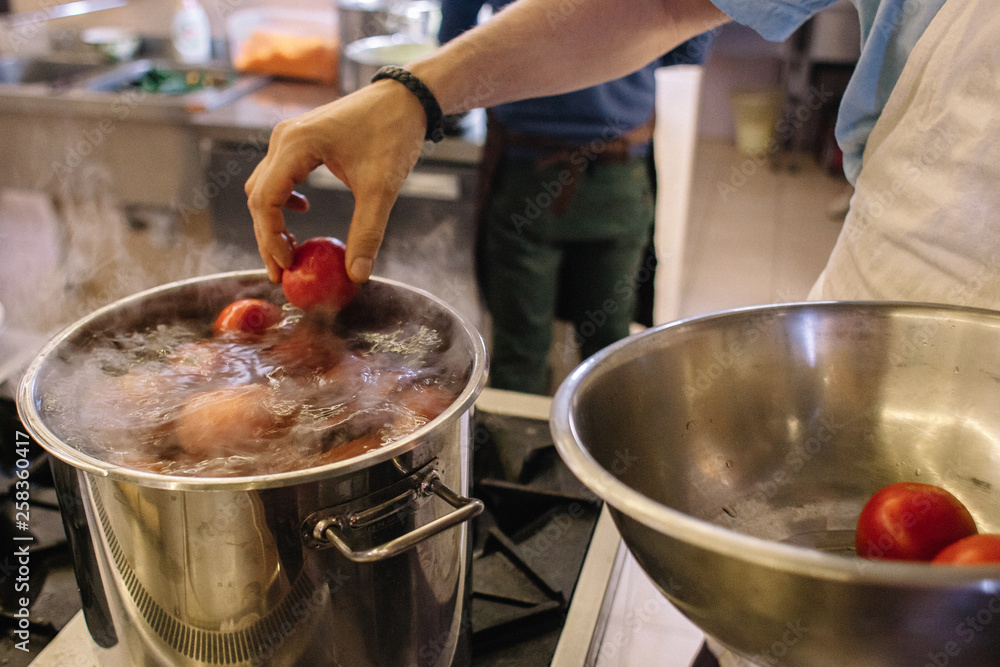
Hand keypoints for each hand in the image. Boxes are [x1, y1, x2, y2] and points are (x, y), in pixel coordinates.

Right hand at [245, 81, 427, 282]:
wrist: (406, 97)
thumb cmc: (394, 134)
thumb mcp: (381, 188)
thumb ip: (367, 232)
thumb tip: (357, 275)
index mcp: (296, 144)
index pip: (265, 200)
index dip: (271, 238)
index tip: (290, 265)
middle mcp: (284, 138)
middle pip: (258, 197)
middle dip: (268, 238)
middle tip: (284, 272)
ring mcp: (288, 136)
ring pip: (264, 187)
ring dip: (274, 221)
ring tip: (292, 249)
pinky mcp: (299, 139)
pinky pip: (278, 175)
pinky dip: (283, 200)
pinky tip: (305, 210)